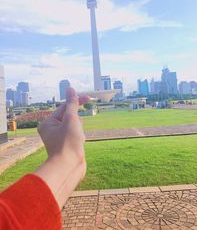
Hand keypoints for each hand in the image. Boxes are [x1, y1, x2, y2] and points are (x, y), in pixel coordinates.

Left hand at [35, 87, 88, 207]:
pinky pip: (75, 134)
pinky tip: (79, 142)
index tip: (88, 98)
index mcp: (48, 123)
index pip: (64, 107)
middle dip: (77, 120)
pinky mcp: (66, 144)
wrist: (69, 167)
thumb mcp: (71, 119)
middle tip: (76, 130)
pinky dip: (80, 136)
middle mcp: (51, 130)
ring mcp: (59, 138)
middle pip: (69, 116)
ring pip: (74, 125)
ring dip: (79, 129)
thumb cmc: (68, 143)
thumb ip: (72, 104)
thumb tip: (70, 89)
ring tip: (77, 138)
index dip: (76, 101)